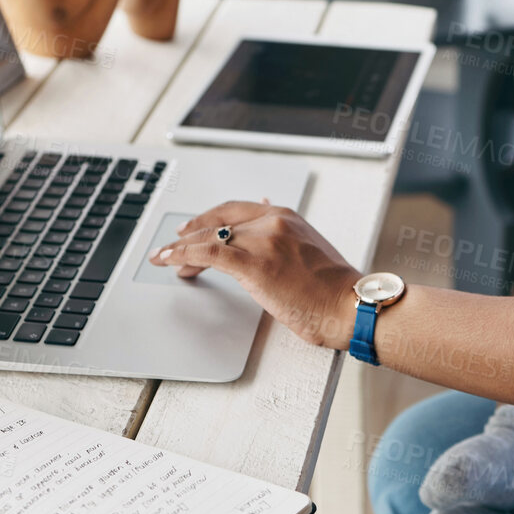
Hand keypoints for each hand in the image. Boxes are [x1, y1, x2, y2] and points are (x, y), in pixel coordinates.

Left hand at [149, 201, 360, 349]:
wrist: (349, 304)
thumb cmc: (335, 288)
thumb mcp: (309, 251)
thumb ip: (286, 240)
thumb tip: (264, 232)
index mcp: (286, 217)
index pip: (237, 210)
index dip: (210, 218)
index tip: (195, 227)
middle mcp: (272, 222)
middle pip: (218, 220)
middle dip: (191, 232)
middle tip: (174, 243)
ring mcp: (262, 241)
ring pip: (208, 236)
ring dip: (180, 248)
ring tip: (165, 257)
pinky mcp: (253, 264)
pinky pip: (208, 253)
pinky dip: (182, 254)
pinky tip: (169, 261)